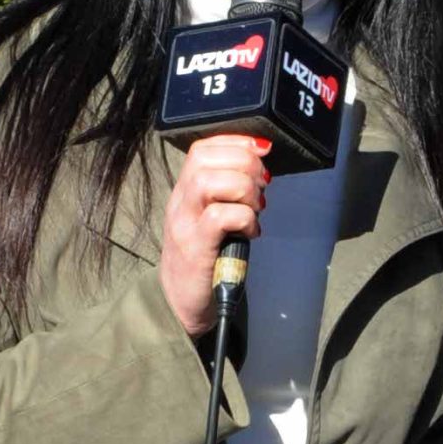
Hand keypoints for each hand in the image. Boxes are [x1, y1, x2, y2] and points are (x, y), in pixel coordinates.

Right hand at [160, 133, 269, 336]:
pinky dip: (244, 218)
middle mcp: (180, 203)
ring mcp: (185, 225)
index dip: (235, 141)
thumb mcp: (213, 218)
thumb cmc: (207, 258)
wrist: (182, 302)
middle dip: (244, 163)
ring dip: (243, 188)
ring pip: (210, 183)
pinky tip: (252, 231)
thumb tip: (261, 172)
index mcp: (186, 192)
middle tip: (262, 185)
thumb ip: (229, 194)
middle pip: (205, 160)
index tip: (262, 150)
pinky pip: (220, 217)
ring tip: (255, 206)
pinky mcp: (195, 248)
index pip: (202, 149)